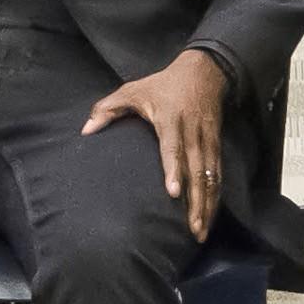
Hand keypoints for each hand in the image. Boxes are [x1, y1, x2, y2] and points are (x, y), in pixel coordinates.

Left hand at [81, 48, 232, 237]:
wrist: (204, 71)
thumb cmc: (161, 85)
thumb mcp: (133, 90)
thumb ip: (107, 109)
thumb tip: (85, 130)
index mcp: (170, 119)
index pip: (173, 148)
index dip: (174, 170)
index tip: (173, 193)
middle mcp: (192, 132)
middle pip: (197, 170)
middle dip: (196, 201)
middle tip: (192, 228)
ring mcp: (207, 139)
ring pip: (211, 176)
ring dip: (207, 204)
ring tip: (200, 231)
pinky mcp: (216, 144)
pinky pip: (218, 173)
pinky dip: (215, 195)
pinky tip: (209, 215)